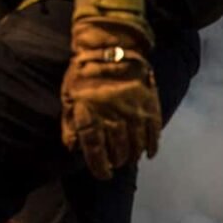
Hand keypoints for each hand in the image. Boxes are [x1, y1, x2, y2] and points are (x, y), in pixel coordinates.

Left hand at [61, 17, 160, 179]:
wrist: (111, 46)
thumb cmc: (85, 74)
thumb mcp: (69, 98)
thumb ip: (71, 125)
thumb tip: (73, 149)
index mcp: (91, 115)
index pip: (95, 150)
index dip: (99, 167)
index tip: (103, 175)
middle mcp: (113, 117)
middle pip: (117, 150)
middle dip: (116, 161)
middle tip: (116, 164)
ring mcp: (134, 112)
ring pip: (136, 144)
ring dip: (133, 156)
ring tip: (129, 159)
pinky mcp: (149, 106)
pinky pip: (154, 133)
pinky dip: (152, 146)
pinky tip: (149, 154)